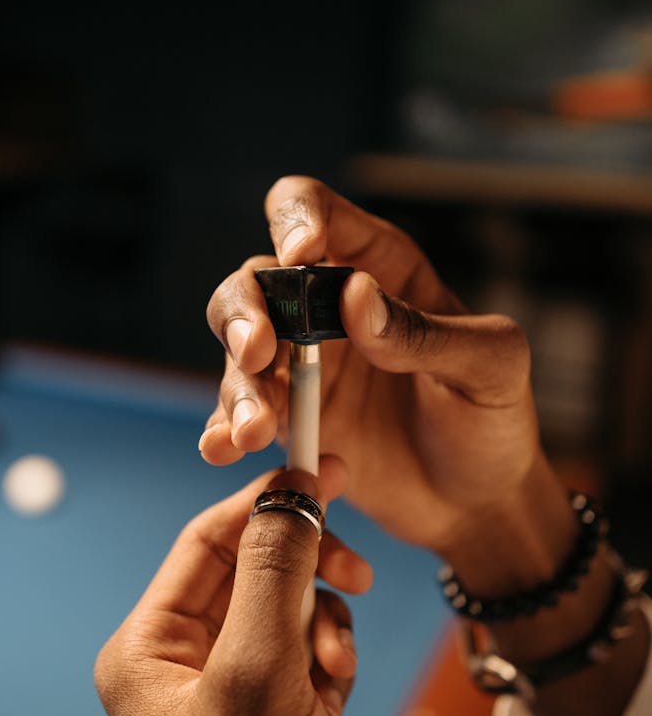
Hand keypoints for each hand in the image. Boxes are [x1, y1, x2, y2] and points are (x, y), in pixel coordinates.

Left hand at [94, 460, 371, 715]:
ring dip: (325, 629)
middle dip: (308, 575)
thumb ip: (275, 574)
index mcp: (147, 652)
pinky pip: (307, 660)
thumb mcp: (261, 678)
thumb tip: (289, 490)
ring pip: (288, 615)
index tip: (325, 470)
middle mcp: (178, 669)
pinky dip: (332, 668)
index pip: (207, 542)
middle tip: (357, 570)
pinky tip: (335, 705)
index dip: (265, 501)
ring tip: (333, 673)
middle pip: (253, 574)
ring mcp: (224, 699)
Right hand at [202, 176, 573, 586]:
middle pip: (255, 278)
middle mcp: (327, 307)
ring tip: (254, 433)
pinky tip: (222, 448)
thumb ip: (424, 332)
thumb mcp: (489, 368)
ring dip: (236, 384)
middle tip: (258, 354)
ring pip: (238, 346)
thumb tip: (353, 295)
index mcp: (379, 267)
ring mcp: (301, 364)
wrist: (478, 504)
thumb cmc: (493, 420)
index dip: (295, 220)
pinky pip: (238, 412)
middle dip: (245, 309)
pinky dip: (222, 427)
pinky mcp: (287, 419)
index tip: (300, 257)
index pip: (314, 211)